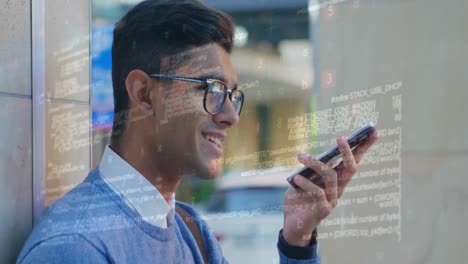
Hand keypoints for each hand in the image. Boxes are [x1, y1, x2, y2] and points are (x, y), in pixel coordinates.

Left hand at [282, 131, 378, 245]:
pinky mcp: (324, 210)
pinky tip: (295, 179)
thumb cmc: (298, 198)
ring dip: (315, 163)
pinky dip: (306, 183)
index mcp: (336, 180)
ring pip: (331, 175)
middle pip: (351, 168)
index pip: (353, 161)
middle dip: (348, 151)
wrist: (292, 224)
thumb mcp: (302, 179)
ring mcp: (332, 200)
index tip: (373, 132)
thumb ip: (310, 169)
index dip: (364, 147)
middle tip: (340, 137)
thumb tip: (315, 157)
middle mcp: (338, 189)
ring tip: (300, 156)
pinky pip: (317, 192)